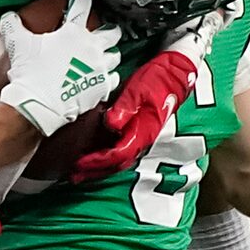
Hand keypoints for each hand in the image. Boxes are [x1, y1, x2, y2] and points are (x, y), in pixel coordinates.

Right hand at [0, 0, 123, 135]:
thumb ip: (13, 26)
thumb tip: (8, 17)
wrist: (39, 104)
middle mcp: (91, 47)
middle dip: (109, 30)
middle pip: (111, 32)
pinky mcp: (102, 86)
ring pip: (115, 55)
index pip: (82, 6)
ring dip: (110, 54)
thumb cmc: (31, 73)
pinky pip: (114, 78)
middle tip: (104, 31)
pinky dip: (109, 76)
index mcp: (73, 32)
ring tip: (104, 55)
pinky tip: (102, 77)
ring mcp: (99, 67)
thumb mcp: (18, 44)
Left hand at [71, 47, 195, 179]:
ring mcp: (142, 136)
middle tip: (74, 175)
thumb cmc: (156, 80)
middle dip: (95, 171)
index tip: (79, 163)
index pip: (117, 154)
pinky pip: (121, 150)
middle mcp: (143, 138)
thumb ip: (125, 108)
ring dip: (100, 167)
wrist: (175, 74)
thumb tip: (111, 124)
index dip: (97, 161)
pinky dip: (106, 156)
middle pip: (117, 163)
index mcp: (142, 131)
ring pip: (119, 159)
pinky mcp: (139, 131)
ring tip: (80, 171)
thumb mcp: (139, 90)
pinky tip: (95, 155)